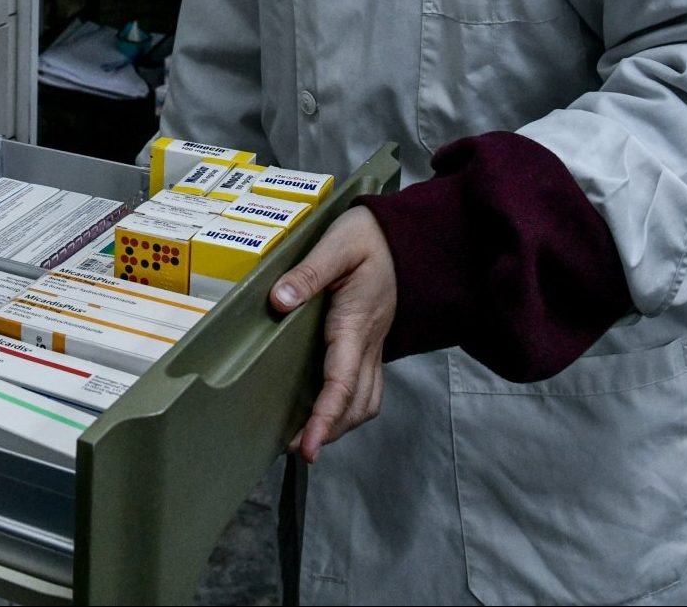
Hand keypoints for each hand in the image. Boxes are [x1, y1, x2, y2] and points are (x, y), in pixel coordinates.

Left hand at [269, 206, 396, 463]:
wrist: (406, 236)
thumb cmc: (369, 237)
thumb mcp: (338, 244)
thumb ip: (309, 272)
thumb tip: (280, 300)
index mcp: (355, 323)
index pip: (342, 382)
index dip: (325, 418)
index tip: (307, 446)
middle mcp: (368, 342)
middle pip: (356, 403)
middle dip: (330, 431)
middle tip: (296, 449)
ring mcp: (374, 345)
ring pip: (366, 400)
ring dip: (342, 424)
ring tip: (308, 438)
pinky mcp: (372, 343)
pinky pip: (366, 386)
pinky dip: (349, 407)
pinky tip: (326, 410)